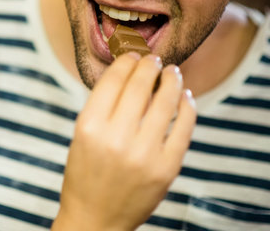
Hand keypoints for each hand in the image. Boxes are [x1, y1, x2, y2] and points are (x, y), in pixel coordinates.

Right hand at [52, 53, 196, 230]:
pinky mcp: (166, 168)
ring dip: (171, 81)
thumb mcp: (82, 136)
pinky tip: (185, 97)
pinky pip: (183, 127)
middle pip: (139, 86)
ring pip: (166, 102)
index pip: (113, 81)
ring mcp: (143, 154)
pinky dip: (187, 107)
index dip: (126, 62)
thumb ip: (103, 107)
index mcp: (88, 126)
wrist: (95, 218)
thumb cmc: (85, 174)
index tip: (133, 55)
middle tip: (155, 59)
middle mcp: (115, 137)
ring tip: (173, 72)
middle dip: (149, 66)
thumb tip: (132, 74)